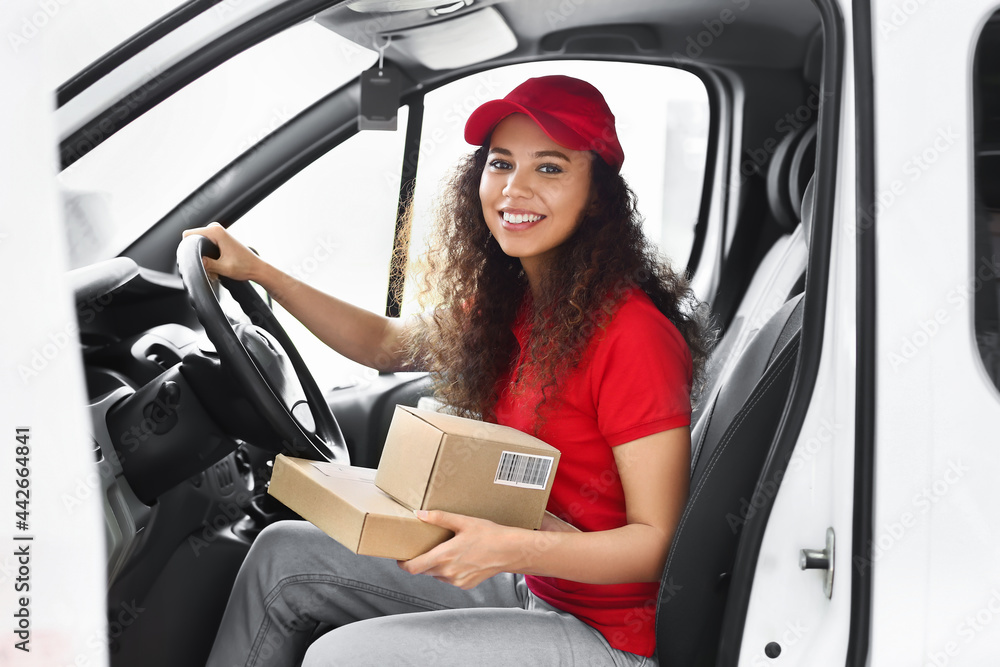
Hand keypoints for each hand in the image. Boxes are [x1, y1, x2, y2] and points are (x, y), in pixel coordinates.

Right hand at [182, 222, 262, 281]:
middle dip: (196, 253)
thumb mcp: (224, 268)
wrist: (257, 268)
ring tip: (214, 267)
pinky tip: (216, 264)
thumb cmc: (245, 267)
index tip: (197, 260)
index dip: (188, 248)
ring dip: (203, 256)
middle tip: (209, 266)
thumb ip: (208, 264)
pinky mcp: (219, 237)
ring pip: (198, 243)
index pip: (188, 234)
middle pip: (192, 240)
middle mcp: (215, 228)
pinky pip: (204, 244)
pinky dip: (208, 255)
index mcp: (215, 231)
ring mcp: (217, 232)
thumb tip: (195, 261)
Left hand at [397, 510, 520, 589]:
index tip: (401, 559)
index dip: (404, 564)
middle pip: (424, 570)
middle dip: (423, 561)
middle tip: (427, 549)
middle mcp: (448, 572)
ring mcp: (457, 581)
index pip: (413, 568)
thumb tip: (420, 514)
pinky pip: (450, 580)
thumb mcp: (463, 522)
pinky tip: (461, 559)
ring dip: (437, 566)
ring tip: (448, 552)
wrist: (509, 551)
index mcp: (444, 556)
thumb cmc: (488, 535)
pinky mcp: (465, 585)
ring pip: (437, 575)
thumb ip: (439, 518)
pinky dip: (450, 571)